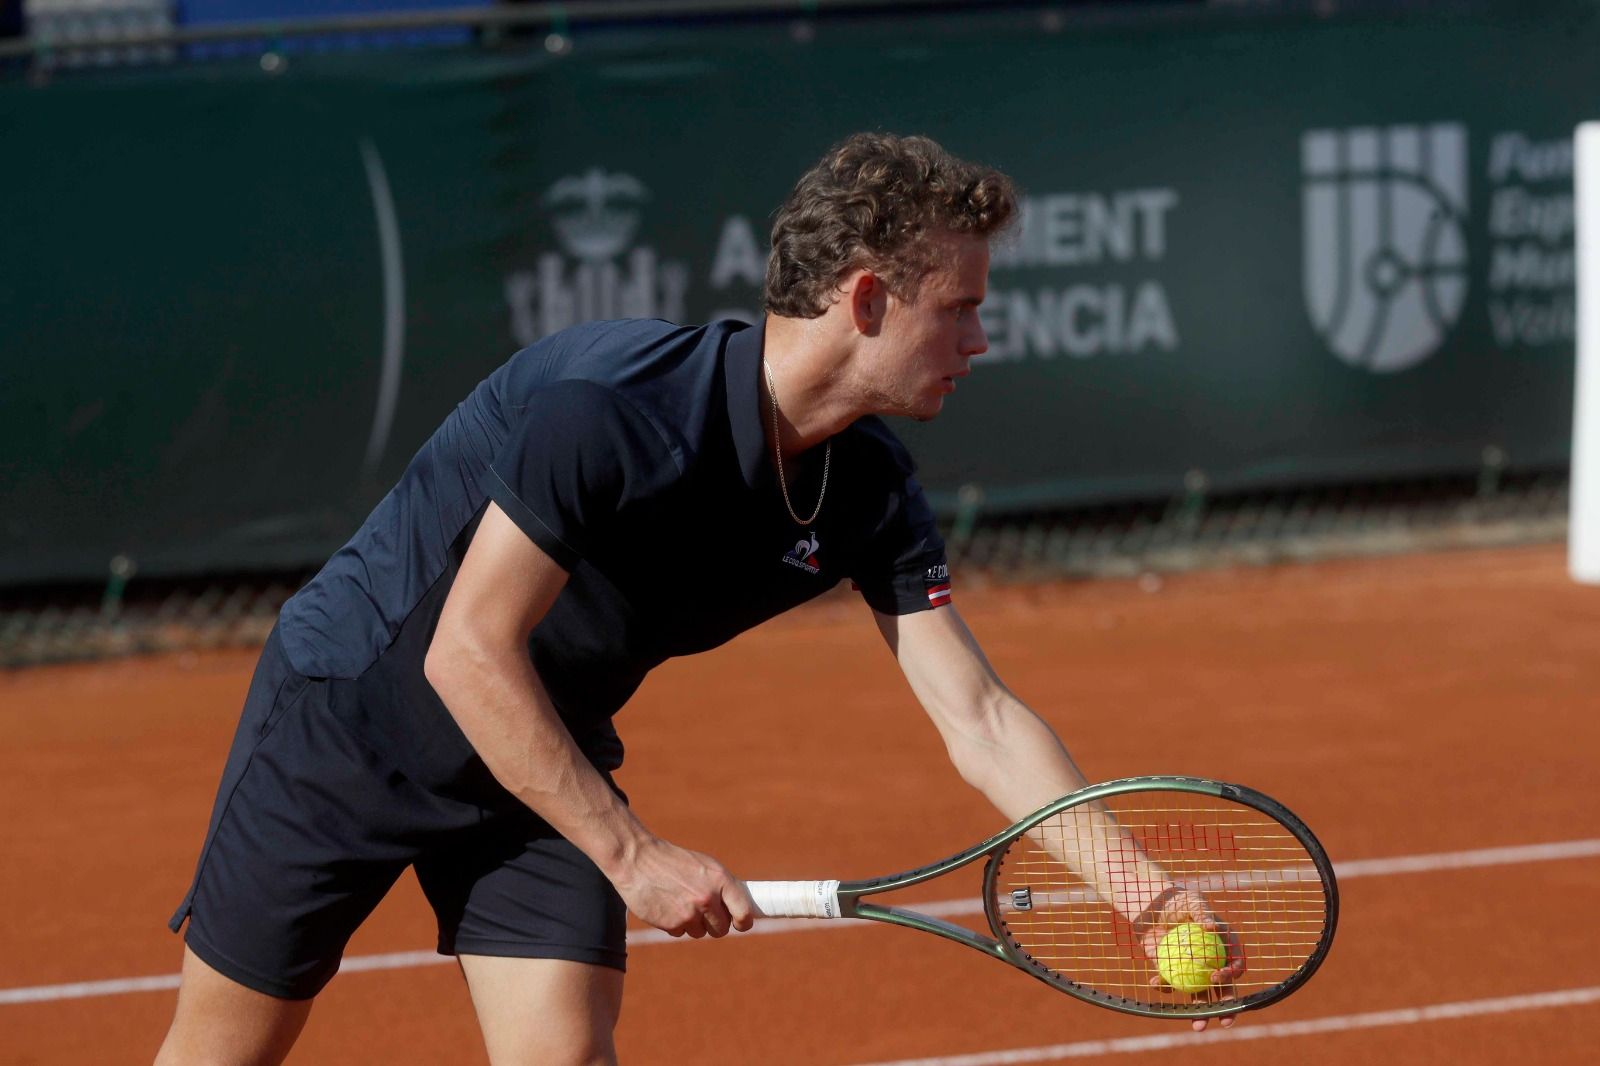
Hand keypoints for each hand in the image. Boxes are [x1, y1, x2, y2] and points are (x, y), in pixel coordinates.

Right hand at [609, 836, 755, 938]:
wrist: (637, 860)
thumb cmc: (673, 861)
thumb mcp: (703, 865)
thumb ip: (721, 886)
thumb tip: (740, 908)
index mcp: (719, 879)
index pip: (744, 912)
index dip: (744, 922)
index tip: (741, 923)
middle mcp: (707, 898)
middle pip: (722, 928)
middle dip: (714, 923)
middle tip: (702, 910)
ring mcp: (689, 913)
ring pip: (701, 933)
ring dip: (693, 923)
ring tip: (679, 901)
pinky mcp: (671, 924)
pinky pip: (681, 933)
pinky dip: (675, 924)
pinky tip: (666, 906)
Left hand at [1134, 887, 1247, 1031]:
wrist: (1151, 905)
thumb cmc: (1177, 900)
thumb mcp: (1192, 902)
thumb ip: (1202, 913)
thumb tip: (1213, 928)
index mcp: (1225, 947)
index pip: (1235, 965)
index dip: (1231, 974)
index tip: (1217, 978)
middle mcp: (1213, 963)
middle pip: (1223, 989)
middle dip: (1227, 1008)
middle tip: (1225, 1021)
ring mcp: (1193, 970)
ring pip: (1200, 995)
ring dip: (1200, 1012)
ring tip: (1198, 1027)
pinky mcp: (1173, 972)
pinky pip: (1172, 983)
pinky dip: (1165, 985)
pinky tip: (1156, 983)